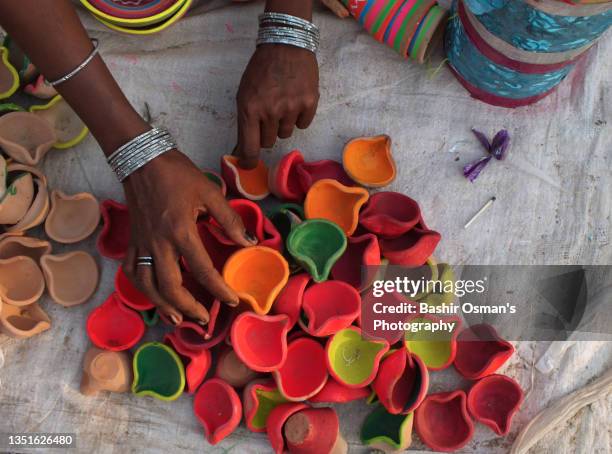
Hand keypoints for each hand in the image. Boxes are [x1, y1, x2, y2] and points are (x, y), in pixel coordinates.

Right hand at [122, 150, 254, 324]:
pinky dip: (142, 288)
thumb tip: (248, 242)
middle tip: (203, 319)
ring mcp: (142, 244)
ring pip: (147, 285)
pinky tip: (153, 295)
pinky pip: (132, 271)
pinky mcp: (133, 240)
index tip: (231, 300)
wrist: (141, 159)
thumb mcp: (210, 192)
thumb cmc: (177, 174)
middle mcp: (159, 243)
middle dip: (188, 308)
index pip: (202, 270)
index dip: (218, 289)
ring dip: (162, 306)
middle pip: (170, 287)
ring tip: (177, 319)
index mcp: (180, 231)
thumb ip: (229, 219)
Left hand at [236, 44, 318, 168]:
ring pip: (285, 134)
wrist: (286, 44)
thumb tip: (244, 150)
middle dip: (266, 132)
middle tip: (268, 113)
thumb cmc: (261, 70)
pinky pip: (303, 124)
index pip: (249, 147)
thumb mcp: (244, 93)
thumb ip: (245, 121)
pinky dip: (299, 116)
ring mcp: (291, 108)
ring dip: (282, 123)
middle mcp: (270, 111)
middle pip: (268, 142)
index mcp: (249, 108)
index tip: (249, 166)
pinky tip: (295, 100)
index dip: (249, 161)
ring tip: (282, 102)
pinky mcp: (309, 103)